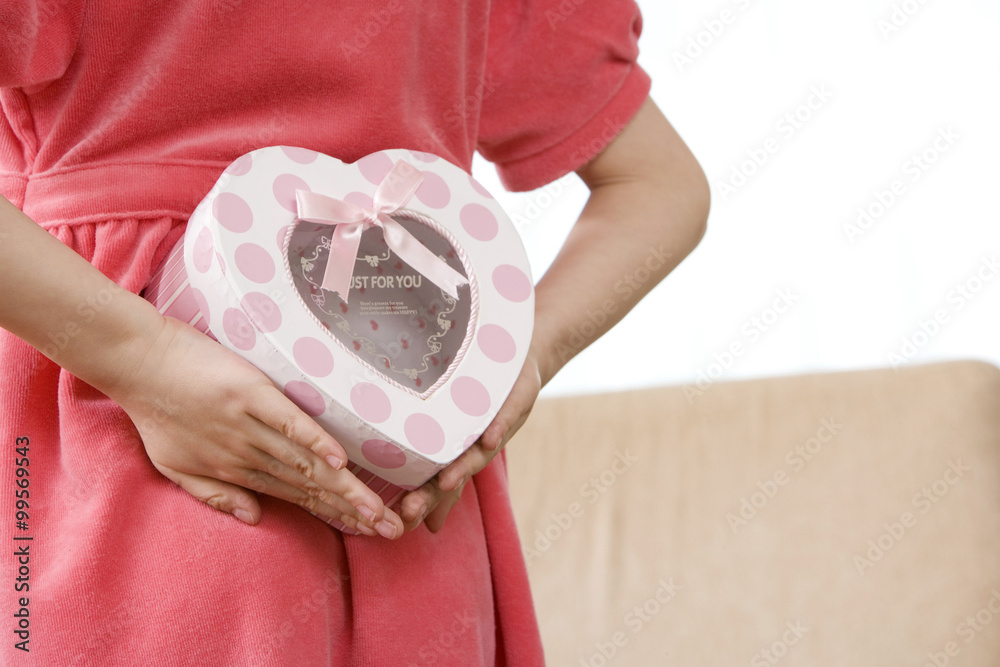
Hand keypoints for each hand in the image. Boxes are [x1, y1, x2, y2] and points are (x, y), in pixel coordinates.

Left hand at [104, 315, 402, 537]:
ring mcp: (248, 425)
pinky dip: (314, 441)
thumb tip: (257, 518)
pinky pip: (287, 422)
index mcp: (234, 470)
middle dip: (353, 511)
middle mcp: (247, 454)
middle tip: (393, 529)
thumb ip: (215, 495)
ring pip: (305, 464)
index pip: (295, 499)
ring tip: (380, 507)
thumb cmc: (154, 413)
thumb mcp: (174, 466)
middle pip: (310, 488)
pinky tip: (340, 460)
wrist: (134, 363)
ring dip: (344, 488)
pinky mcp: (248, 394)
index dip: (334, 516)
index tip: (368, 530)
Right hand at [398, 352, 542, 532]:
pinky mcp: (514, 404)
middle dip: (433, 494)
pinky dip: (498, 428)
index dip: (418, 501)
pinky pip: (505, 417)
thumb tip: (412, 495)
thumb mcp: (453, 424)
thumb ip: (431, 454)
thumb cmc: (480, 397)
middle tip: (410, 511)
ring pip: (477, 453)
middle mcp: (475, 447)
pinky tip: (489, 439)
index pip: (435, 482)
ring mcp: (494, 426)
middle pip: (453, 476)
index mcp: (458, 453)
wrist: (520, 364)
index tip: (396, 520)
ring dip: (463, 469)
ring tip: (446, 483)